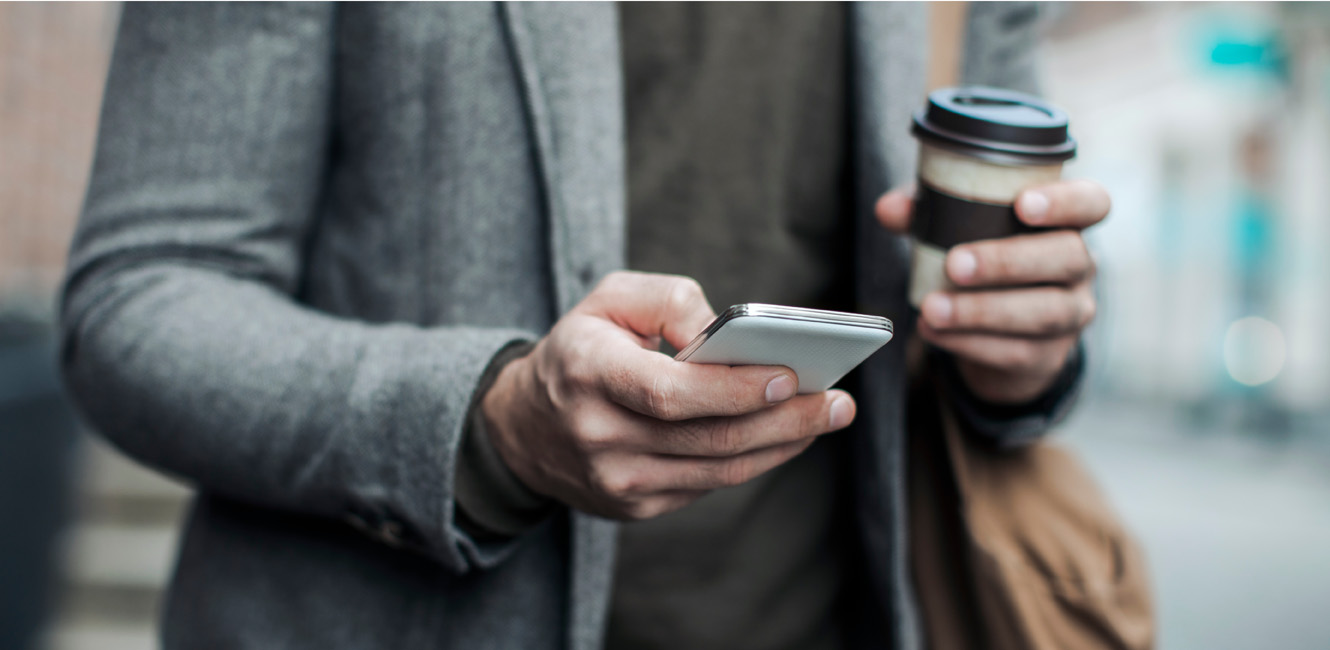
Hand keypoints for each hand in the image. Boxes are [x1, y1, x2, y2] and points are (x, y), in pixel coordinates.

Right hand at [481, 271, 856, 520]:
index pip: (668, 392)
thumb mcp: (609, 299)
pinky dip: (756, 460)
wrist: (521, 427)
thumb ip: (671, 302)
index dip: (732, 389)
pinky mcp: (635, 507)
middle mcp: (599, 435)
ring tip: (829, 416)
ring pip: (718, 470)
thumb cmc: (581, 348)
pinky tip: (787, 435)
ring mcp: (617, 481)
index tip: (788, 375)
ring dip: (783, 444)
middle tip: (838, 401)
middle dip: (784, 419)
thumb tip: (729, 335)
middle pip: (708, 438)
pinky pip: (709, 485)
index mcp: (588, 373)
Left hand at [876, 180, 1108, 403]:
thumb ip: (927, 211)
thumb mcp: (955, 228)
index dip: (1066, 201)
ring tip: (933, 307)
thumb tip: (889, 208)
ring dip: (983, 310)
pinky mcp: (1048, 355)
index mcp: (1067, 223)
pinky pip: (1017, 351)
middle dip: (1008, 261)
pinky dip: (970, 342)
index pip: (1092, 203)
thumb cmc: (982, 258)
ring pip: (1044, 311)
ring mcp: (1071, 314)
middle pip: (1067, 258)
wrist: (999, 333)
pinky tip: (934, 332)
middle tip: (955, 264)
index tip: (1024, 204)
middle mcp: (1080, 267)